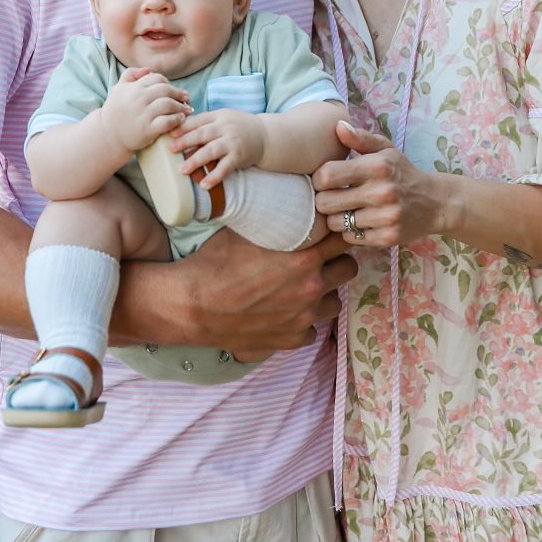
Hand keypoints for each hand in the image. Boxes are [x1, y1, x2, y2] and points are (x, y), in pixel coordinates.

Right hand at [101, 67, 190, 154]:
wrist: (108, 135)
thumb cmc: (115, 111)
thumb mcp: (119, 89)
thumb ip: (130, 74)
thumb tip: (148, 69)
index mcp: (134, 88)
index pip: (158, 78)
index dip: (168, 83)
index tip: (173, 90)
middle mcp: (139, 99)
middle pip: (166, 90)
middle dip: (179, 93)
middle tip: (186, 98)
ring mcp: (143, 114)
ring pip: (169, 104)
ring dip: (181, 106)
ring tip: (186, 109)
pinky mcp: (148, 130)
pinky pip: (168, 121)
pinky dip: (177, 119)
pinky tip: (180, 119)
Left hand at [169, 109, 265, 185]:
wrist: (265, 136)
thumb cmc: (239, 127)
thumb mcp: (224, 119)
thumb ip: (205, 123)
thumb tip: (177, 128)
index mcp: (219, 116)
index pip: (198, 120)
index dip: (183, 127)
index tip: (169, 133)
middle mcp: (226, 128)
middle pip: (202, 134)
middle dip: (185, 141)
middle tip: (170, 149)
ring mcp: (233, 142)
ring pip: (211, 151)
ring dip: (196, 161)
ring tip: (182, 170)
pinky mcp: (239, 157)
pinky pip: (225, 168)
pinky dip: (214, 177)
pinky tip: (204, 185)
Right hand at [172, 226, 356, 355]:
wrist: (193, 305)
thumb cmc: (216, 262)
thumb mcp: (248, 230)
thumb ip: (278, 220)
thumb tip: (287, 201)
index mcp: (304, 258)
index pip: (342, 238)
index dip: (337, 232)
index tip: (329, 230)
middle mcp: (311, 288)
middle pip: (348, 269)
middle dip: (337, 260)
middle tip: (320, 256)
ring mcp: (304, 318)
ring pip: (334, 302)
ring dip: (324, 292)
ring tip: (303, 285)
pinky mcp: (291, 340)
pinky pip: (311, 329)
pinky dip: (303, 320)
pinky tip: (285, 310)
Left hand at [312, 120, 452, 248]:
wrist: (435, 202)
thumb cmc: (402, 172)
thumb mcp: (385, 149)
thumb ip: (360, 138)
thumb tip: (338, 126)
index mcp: (377, 167)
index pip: (327, 175)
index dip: (318, 179)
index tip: (324, 180)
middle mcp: (381, 192)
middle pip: (325, 203)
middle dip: (323, 200)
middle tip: (331, 197)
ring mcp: (385, 218)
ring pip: (335, 224)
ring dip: (336, 218)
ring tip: (345, 209)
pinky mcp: (388, 238)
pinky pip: (350, 238)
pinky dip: (350, 232)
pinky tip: (359, 222)